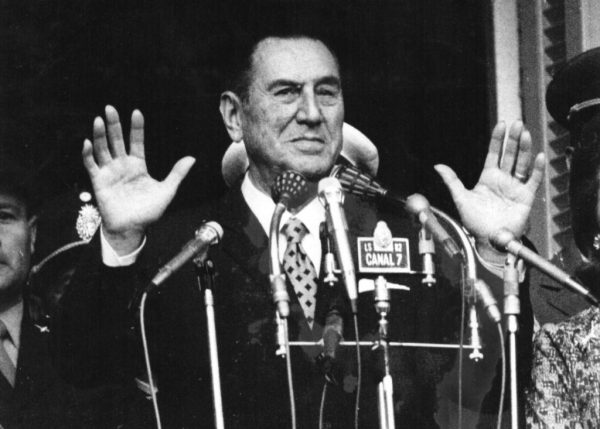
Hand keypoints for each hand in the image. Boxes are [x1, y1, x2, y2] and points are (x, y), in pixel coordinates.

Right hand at [82, 105, 195, 254]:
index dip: (136, 128)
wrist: (132, 229)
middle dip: (114, 125)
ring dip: (100, 135)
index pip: (136, 142)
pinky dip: (88, 154)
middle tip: (110, 107)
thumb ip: (177, 174)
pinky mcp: (98, 182)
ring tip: (100, 120)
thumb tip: (192, 158)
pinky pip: (91, 165)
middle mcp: (122, 165)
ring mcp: (109, 172)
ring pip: (103, 149)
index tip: (137, 112)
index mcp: (138, 165)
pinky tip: (87, 142)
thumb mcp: (167, 191)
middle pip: (117, 140)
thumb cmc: (149, 212)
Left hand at [435, 121, 544, 258]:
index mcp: (487, 178)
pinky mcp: (526, 197)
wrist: (489, 240)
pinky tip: (538, 156)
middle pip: (510, 155)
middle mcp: (503, 180)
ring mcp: (515, 187)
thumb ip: (452, 181)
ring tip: (525, 134)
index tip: (501, 125)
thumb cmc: (475, 223)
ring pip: (522, 164)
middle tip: (517, 123)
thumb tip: (438, 166)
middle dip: (513, 139)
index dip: (497, 139)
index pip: (494, 154)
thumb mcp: (460, 199)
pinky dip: (537, 169)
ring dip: (524, 149)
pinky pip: (533, 180)